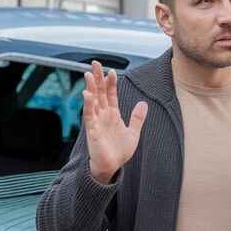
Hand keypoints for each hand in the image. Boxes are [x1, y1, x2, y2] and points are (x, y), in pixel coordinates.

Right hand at [83, 61, 147, 183]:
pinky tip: (87, 94)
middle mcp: (103, 115)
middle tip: (95, 63)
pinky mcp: (92, 131)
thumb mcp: (133, 133)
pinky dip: (88, 105)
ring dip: (90, 88)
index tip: (112, 71)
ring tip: (89, 75)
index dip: (111, 83)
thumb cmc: (119, 152)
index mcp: (112, 115)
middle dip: (98, 78)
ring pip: (92, 101)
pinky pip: (89, 116)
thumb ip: (137, 118)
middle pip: (99, 93)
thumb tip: (143, 103)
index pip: (110, 94)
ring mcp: (97, 122)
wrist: (112, 167)